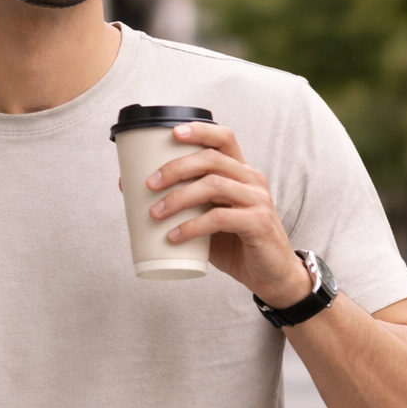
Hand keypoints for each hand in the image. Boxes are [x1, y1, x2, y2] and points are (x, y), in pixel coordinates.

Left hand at [145, 122, 312, 307]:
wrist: (271, 275)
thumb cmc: (237, 245)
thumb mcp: (210, 221)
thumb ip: (186, 207)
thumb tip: (135, 195)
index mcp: (241, 173)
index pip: (224, 139)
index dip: (199, 131)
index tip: (172, 133)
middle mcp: (252, 180)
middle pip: (212, 159)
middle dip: (176, 168)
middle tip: (150, 184)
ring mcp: (257, 200)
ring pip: (214, 185)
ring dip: (179, 197)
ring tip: (155, 213)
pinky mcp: (258, 223)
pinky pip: (220, 218)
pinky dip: (192, 226)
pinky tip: (174, 236)